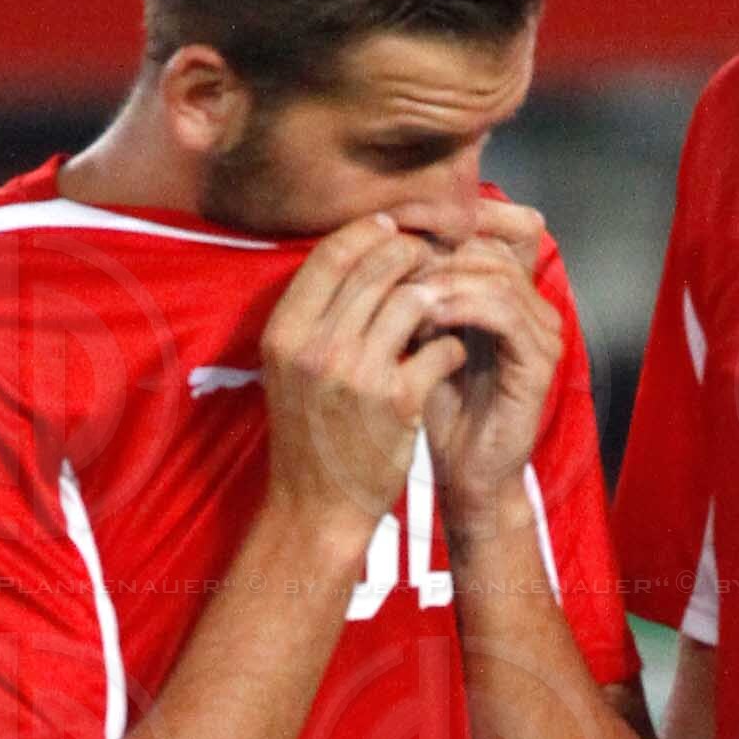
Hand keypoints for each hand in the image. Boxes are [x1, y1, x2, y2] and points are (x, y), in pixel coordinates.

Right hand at [257, 218, 462, 549]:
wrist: (316, 509)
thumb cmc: (307, 435)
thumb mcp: (288, 370)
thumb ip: (313, 316)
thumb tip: (354, 255)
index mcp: (285, 333)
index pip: (332, 254)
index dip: (369, 232)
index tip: (394, 229)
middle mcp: (316, 347)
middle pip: (376, 268)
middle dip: (412, 253)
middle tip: (434, 256)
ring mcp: (357, 374)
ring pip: (413, 300)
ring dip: (438, 295)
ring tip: (447, 303)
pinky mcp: (398, 403)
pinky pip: (440, 349)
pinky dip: (453, 345)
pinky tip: (453, 353)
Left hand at [415, 213, 561, 529]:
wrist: (466, 472)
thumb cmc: (439, 406)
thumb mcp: (421, 334)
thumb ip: (417, 288)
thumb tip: (382, 238)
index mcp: (508, 291)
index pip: (492, 226)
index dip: (447, 214)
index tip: (395, 217)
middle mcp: (533, 304)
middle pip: (491, 244)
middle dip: (438, 245)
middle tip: (393, 255)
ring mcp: (542, 331)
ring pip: (496, 273)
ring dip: (445, 276)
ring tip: (404, 289)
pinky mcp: (540, 360)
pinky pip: (503, 312)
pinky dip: (462, 305)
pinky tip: (426, 313)